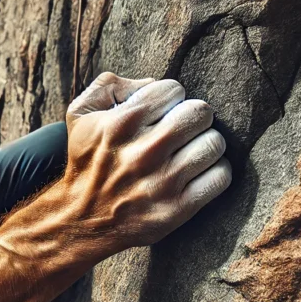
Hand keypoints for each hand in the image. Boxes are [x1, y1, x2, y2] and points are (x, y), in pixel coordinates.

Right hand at [64, 73, 231, 249]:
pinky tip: (197, 172)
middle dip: (193, 117)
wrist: (82, 219)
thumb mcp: (80, 114)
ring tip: (190, 151)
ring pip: (214, 144)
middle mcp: (144, 152)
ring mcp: (163, 182)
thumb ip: (109, 84)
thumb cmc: (87, 160)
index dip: (168, 98)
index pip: (174, 90)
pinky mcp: (178, 209)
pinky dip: (215, 172)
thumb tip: (152, 82)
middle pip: (200, 113)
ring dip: (205, 144)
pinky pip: (220, 177)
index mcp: (121, 123)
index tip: (160, 113)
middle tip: (183, 129)